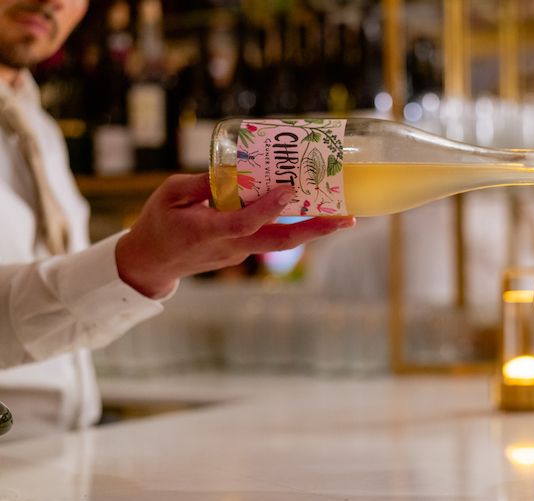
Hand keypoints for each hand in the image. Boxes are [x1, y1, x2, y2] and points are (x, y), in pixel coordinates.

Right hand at [115, 173, 354, 297]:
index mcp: (209, 231)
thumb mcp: (169, 194)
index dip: (269, 208)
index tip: (289, 191)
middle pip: (280, 242)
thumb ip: (200, 183)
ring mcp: (240, 252)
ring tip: (343, 216)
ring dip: (312, 230)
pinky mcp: (243, 251)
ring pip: (281, 242)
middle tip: (346, 220)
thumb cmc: (158, 222)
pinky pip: (270, 237)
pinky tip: (309, 209)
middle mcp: (231, 246)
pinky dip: (292, 225)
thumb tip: (230, 170)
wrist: (152, 262)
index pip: (246, 222)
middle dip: (315, 231)